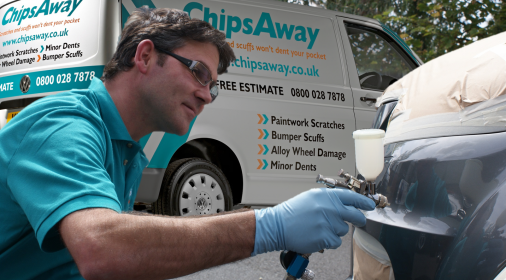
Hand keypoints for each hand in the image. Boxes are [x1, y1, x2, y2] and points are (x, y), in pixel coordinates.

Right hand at [252, 188, 375, 255]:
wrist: (278, 225)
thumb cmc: (292, 212)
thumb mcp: (311, 197)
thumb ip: (328, 199)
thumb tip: (345, 204)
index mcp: (326, 196)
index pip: (351, 197)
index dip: (363, 201)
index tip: (370, 205)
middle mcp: (329, 208)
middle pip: (355, 215)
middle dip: (359, 218)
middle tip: (359, 220)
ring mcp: (328, 223)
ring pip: (344, 230)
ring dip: (336, 230)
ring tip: (320, 227)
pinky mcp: (325, 237)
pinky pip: (336, 242)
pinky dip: (330, 241)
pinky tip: (318, 236)